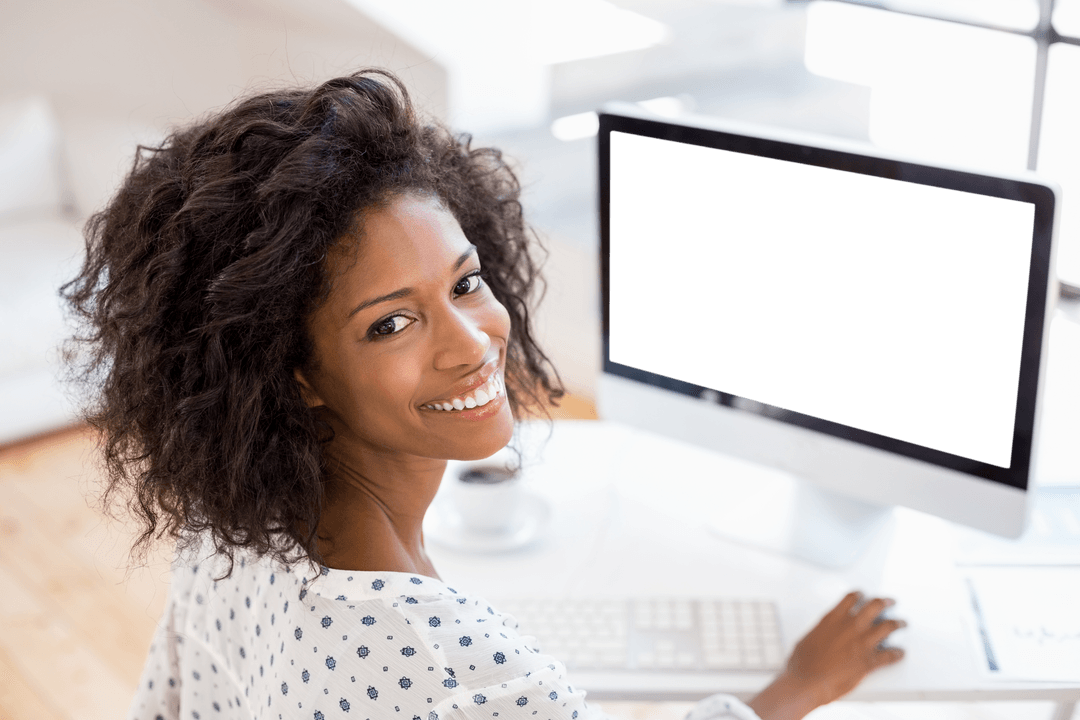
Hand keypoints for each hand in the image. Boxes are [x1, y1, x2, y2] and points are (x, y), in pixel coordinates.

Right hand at [747, 591, 905, 719]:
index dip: (859, 595)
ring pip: (887, 626)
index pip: (850, 599)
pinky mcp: (869, 661)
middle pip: (874, 606)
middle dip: (884, 602)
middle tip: (890, 602)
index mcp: (832, 619)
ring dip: (897, 624)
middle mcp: (850, 626)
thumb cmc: (803, 663)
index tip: (864, 594)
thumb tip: (825, 635)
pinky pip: (890, 655)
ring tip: (901, 623)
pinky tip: (900, 653)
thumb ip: (823, 633)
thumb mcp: (809, 638)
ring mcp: (861, 642)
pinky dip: (897, 654)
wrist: (806, 681)